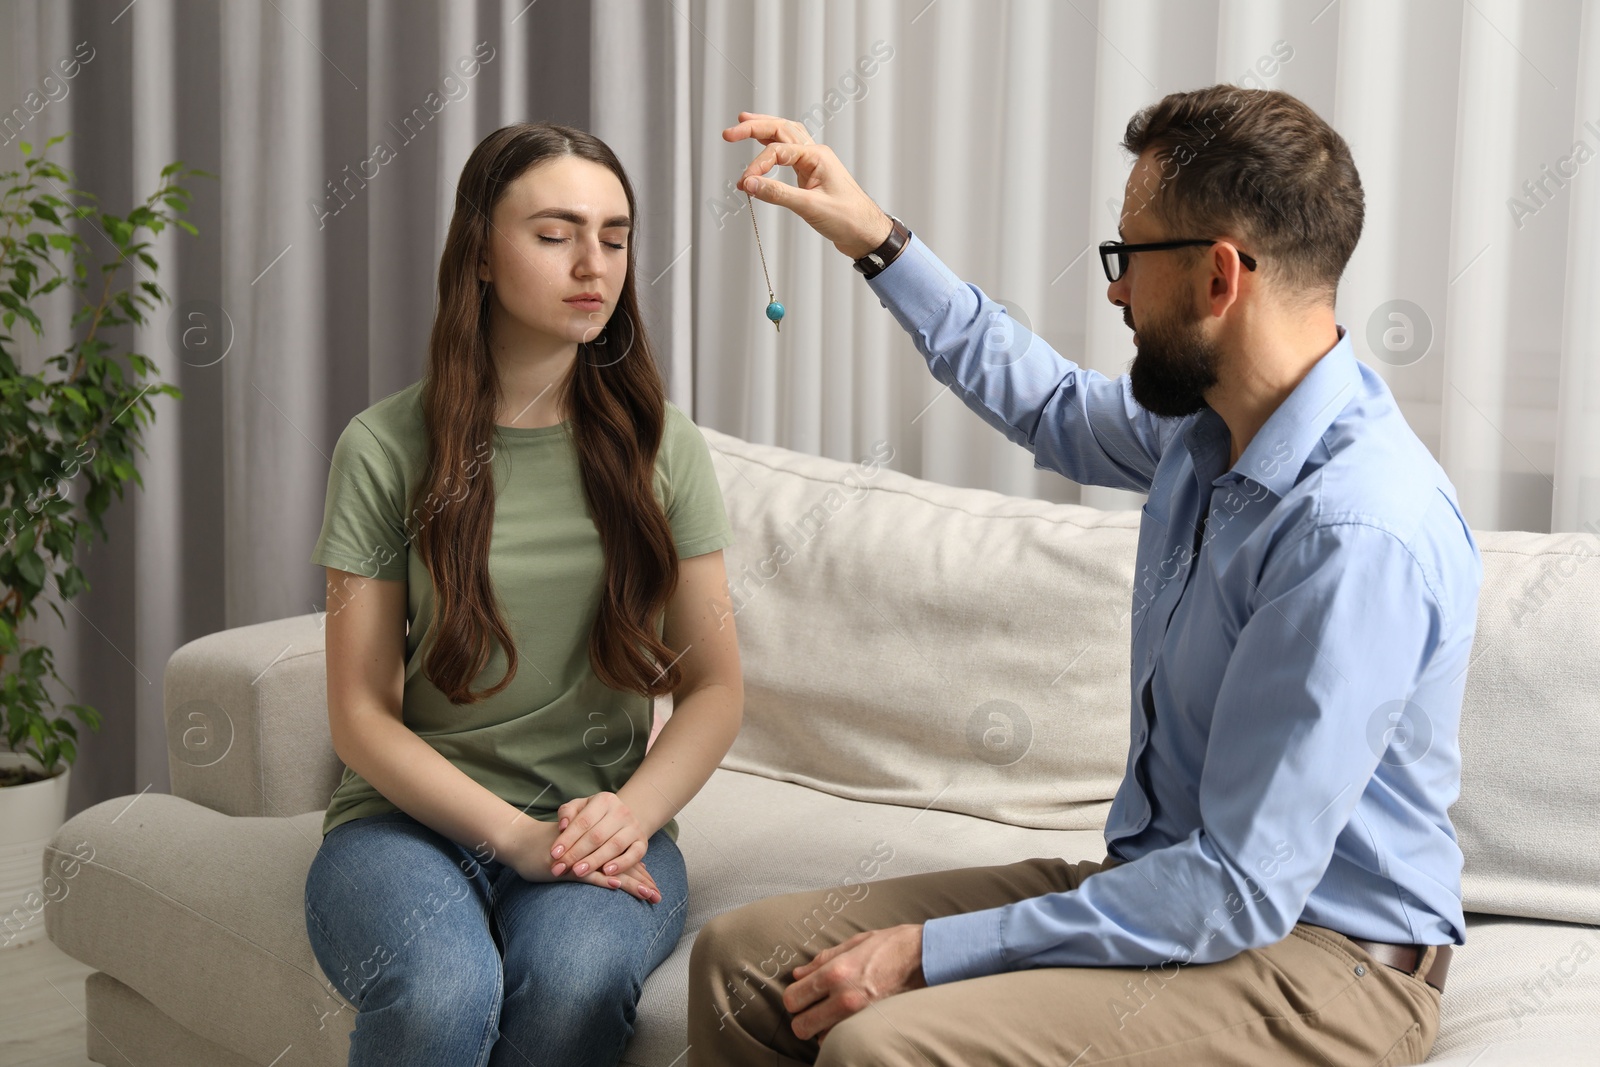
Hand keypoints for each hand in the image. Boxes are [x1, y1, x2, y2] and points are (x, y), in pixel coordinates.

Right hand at [503, 816, 660, 902]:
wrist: (521, 842)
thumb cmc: (548, 849)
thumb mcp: (573, 854)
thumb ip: (592, 862)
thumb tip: (614, 877)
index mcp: (596, 848)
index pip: (622, 862)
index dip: (640, 875)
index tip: (655, 889)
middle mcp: (592, 850)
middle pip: (621, 868)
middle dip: (641, 883)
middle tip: (658, 897)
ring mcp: (580, 858)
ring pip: (609, 871)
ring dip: (630, 884)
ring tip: (648, 895)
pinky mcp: (566, 866)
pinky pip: (586, 873)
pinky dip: (601, 879)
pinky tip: (614, 886)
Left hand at [549, 791, 649, 881]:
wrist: (621, 819)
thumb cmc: (593, 815)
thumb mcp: (579, 808)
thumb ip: (567, 813)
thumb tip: (562, 826)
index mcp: (604, 800)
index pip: (583, 821)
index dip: (567, 838)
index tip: (553, 854)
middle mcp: (621, 811)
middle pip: (596, 835)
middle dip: (576, 853)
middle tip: (559, 868)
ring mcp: (634, 827)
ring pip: (614, 846)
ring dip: (594, 860)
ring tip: (577, 872)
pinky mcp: (642, 843)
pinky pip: (634, 855)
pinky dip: (621, 864)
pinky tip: (606, 872)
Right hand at [722, 112, 893, 259]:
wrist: (866, 233)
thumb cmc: (848, 219)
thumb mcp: (810, 207)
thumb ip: (777, 193)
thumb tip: (751, 184)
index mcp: (817, 156)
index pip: (778, 151)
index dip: (758, 165)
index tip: (746, 182)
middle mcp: (815, 154)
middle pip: (781, 129)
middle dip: (754, 128)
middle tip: (730, 132)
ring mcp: (814, 164)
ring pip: (786, 137)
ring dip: (764, 131)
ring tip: (743, 125)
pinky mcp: (811, 176)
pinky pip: (789, 154)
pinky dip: (773, 149)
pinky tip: (764, 149)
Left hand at [781, 924, 926, 1041]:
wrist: (927, 958)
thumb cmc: (892, 946)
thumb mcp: (855, 943)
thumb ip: (822, 960)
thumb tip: (799, 973)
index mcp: (835, 972)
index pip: (792, 999)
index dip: (793, 999)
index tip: (802, 996)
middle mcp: (844, 997)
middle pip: (801, 1026)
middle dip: (803, 1019)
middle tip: (812, 1009)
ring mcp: (859, 1016)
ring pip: (821, 1038)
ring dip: (823, 1028)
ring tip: (834, 1013)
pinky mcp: (874, 1026)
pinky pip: (846, 1040)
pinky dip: (842, 1034)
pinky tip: (849, 1019)